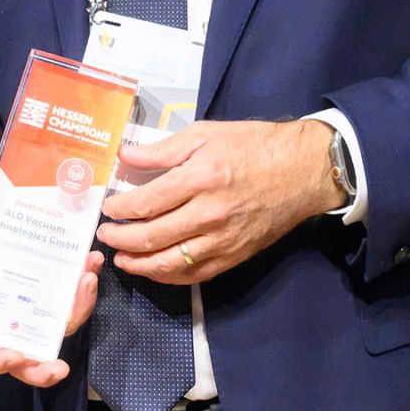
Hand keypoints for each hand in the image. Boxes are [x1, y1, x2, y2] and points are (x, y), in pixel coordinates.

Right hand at [0, 181, 102, 387]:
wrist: (3, 199)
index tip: (14, 354)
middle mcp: (8, 318)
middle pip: (24, 359)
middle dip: (41, 370)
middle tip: (58, 367)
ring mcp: (36, 307)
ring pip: (56, 331)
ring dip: (75, 313)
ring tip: (85, 281)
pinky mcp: (58, 291)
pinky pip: (73, 303)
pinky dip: (84, 291)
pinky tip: (89, 266)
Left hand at [97, 118, 338, 284]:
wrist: (303, 171)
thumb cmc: (253, 146)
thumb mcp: (205, 134)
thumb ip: (162, 150)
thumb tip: (124, 157)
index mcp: (200, 178)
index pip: (146, 203)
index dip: (120, 210)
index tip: (108, 209)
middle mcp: (210, 214)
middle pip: (152, 237)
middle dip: (121, 239)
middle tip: (105, 234)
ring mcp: (223, 240)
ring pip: (170, 263)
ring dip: (139, 264)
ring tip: (122, 258)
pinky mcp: (234, 256)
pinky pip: (195, 274)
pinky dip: (169, 276)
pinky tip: (154, 269)